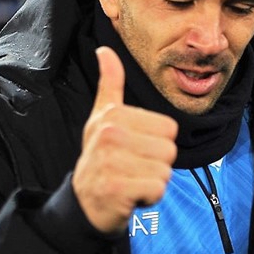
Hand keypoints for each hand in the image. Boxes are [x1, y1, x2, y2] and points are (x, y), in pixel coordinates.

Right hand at [72, 47, 177, 232]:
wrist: (84, 202)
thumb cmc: (101, 156)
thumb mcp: (102, 117)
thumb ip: (110, 83)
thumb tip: (105, 50)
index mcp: (113, 116)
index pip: (169, 128)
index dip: (157, 142)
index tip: (134, 148)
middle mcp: (110, 135)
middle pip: (169, 150)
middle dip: (156, 164)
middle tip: (132, 167)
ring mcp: (111, 162)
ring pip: (165, 171)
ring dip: (153, 181)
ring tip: (131, 180)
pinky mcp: (117, 188)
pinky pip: (158, 189)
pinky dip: (149, 197)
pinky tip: (131, 195)